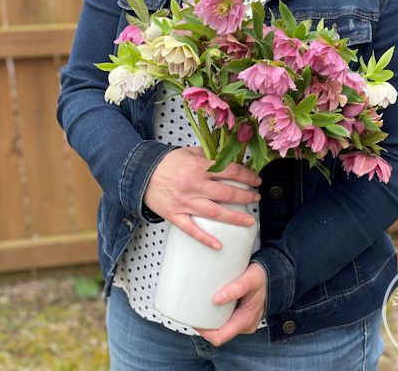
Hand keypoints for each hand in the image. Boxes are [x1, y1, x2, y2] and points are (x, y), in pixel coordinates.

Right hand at [143, 146, 260, 248]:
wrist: (141, 174)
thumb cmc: (166, 163)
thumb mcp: (189, 152)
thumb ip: (209, 154)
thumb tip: (228, 156)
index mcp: (199, 167)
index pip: (230, 171)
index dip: (247, 176)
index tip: (256, 180)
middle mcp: (194, 185)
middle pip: (227, 193)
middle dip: (246, 197)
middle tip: (257, 198)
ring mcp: (185, 202)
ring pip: (215, 213)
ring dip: (235, 218)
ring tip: (250, 221)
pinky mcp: (176, 215)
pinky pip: (192, 230)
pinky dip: (206, 239)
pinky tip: (219, 245)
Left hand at [196, 262, 266, 345]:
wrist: (275, 276)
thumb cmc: (263, 276)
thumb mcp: (251, 278)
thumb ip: (236, 288)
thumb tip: (216, 299)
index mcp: (246, 320)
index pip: (220, 336)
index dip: (205, 331)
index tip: (195, 319)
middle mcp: (245, 324)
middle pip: (218, 332)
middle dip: (205, 324)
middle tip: (194, 309)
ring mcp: (243, 321)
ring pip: (222, 326)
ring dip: (211, 318)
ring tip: (202, 304)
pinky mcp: (241, 315)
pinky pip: (226, 319)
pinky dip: (218, 313)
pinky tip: (212, 303)